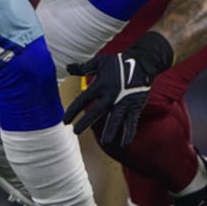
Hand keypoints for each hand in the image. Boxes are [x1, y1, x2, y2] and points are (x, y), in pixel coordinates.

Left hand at [64, 33, 173, 147]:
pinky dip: (129, 132)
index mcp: (100, 85)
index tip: (65, 121)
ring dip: (111, 131)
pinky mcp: (134, 106)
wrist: (141, 62)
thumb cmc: (118, 62)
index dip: (73, 111)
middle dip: (85, 122)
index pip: (82, 100)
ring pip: (115, 119)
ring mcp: (123, 101)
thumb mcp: (99, 62)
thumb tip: (68, 68)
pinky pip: (131, 121)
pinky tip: (125, 143)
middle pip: (96, 112)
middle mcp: (110, 95)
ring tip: (105, 142)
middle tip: (76, 132)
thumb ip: (83, 67)